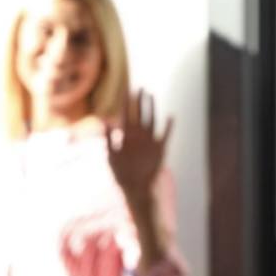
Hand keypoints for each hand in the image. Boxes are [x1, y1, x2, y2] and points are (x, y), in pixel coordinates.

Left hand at [106, 89, 172, 204]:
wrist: (136, 188)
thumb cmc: (121, 174)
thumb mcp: (111, 156)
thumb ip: (108, 138)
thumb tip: (104, 121)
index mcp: (126, 136)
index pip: (126, 116)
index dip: (126, 103)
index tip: (125, 91)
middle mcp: (139, 136)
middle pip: (139, 114)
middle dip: (139, 101)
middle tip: (139, 88)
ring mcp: (150, 141)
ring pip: (152, 120)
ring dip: (152, 108)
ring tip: (151, 95)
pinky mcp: (160, 149)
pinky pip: (166, 135)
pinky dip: (169, 126)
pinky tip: (171, 116)